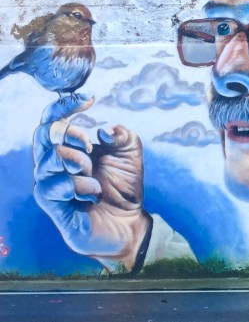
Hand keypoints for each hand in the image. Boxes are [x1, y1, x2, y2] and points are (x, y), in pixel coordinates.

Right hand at [32, 96, 151, 272]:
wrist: (129, 222)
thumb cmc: (123, 187)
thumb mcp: (130, 155)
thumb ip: (123, 136)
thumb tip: (106, 130)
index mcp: (69, 147)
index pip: (54, 120)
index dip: (64, 106)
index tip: (89, 101)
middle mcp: (53, 163)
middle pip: (44, 135)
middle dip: (71, 135)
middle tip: (90, 148)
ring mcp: (50, 183)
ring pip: (49, 160)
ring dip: (78, 163)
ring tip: (94, 176)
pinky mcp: (51, 205)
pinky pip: (53, 187)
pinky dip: (78, 186)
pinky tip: (92, 193)